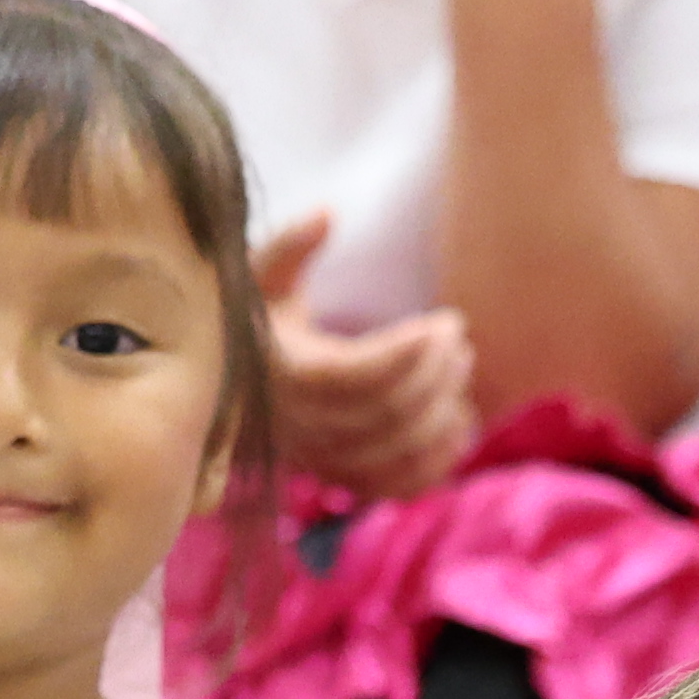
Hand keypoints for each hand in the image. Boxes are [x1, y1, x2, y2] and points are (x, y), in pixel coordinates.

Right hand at [259, 217, 481, 504]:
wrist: (234, 379)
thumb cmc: (254, 315)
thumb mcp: (260, 274)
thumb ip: (291, 243)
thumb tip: (328, 213)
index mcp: (282, 374)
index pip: (355, 376)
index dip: (409, 354)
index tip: (445, 322)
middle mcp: (298, 426)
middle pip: (386, 415)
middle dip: (435, 376)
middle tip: (459, 337)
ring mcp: (319, 460)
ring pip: (397, 453)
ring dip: (443, 413)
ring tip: (463, 367)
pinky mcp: (339, 478)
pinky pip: (396, 486)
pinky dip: (438, 461)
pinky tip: (462, 422)